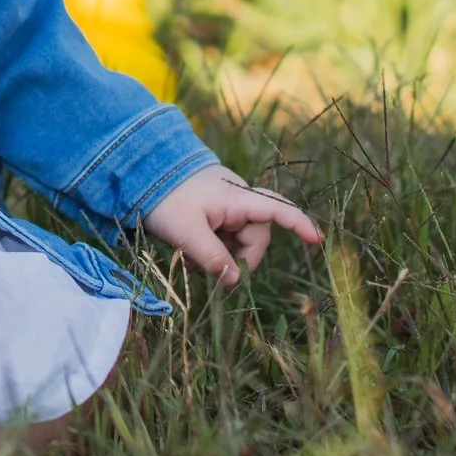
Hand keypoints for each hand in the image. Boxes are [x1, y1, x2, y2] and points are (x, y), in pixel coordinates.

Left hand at [143, 163, 321, 289]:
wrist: (139, 173)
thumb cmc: (164, 199)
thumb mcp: (186, 232)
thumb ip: (212, 258)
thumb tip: (235, 281)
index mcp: (236, 198)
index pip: (277, 210)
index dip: (299, 224)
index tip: (316, 240)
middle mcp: (237, 199)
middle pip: (255, 237)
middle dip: (239, 259)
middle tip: (211, 273)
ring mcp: (225, 205)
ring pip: (237, 240)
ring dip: (222, 256)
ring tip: (192, 259)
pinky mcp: (213, 211)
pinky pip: (223, 236)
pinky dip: (212, 249)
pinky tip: (190, 254)